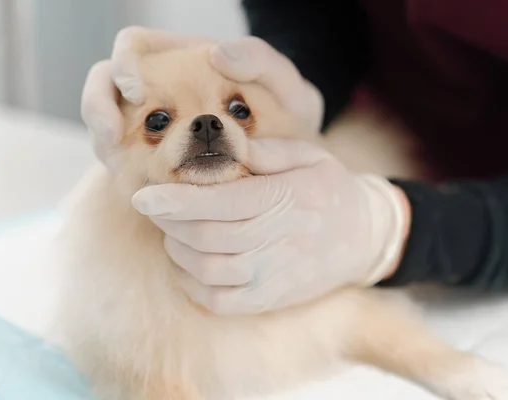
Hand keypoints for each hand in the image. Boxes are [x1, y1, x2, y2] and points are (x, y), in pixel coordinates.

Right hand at [81, 27, 322, 169]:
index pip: (131, 47)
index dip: (123, 64)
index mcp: (181, 62)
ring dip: (106, 147)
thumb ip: (260, 60)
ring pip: (108, 131)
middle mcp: (160, 94)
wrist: (296, 157)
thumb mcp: (285, 84)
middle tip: (112, 136)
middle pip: (104, 88)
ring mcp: (154, 131)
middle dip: (97, 110)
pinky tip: (145, 191)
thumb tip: (216, 52)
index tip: (139, 90)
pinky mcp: (158, 164)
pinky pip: (130, 168)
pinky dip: (130, 177)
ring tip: (120, 166)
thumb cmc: (289, 113)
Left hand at [132, 139, 410, 314]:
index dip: (175, 201)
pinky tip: (186, 264)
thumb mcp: (310, 156)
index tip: (143, 196)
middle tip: (155, 207)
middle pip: (207, 237)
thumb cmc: (330, 189)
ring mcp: (275, 275)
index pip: (221, 203)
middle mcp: (279, 240)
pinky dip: (192, 286)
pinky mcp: (271, 298)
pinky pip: (221, 301)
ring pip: (209, 271)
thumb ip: (267, 152)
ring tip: (171, 232)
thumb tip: (224, 146)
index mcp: (286, 198)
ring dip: (178, 251)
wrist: (363, 237)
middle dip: (168, 222)